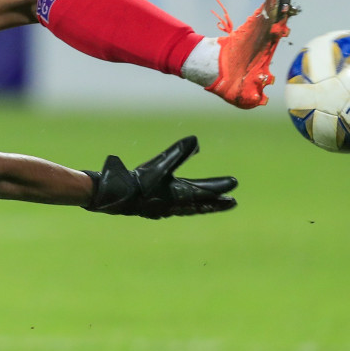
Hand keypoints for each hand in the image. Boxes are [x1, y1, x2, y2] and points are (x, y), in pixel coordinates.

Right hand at [84, 136, 236, 217]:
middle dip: (217, 203)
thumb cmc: (138, 181)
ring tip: (216, 205)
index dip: (220, 186)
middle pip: (202, 204)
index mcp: (179, 194)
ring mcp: (166, 209)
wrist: (115, 196)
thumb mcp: (159, 164)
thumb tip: (196, 140)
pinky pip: (180, 210)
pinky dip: (190, 207)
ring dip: (205, 206)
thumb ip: (178, 153)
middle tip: (232, 202)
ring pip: (191, 208)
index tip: (234, 183)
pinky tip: (186, 206)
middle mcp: (176, 205)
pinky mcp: (157, 210)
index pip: (205, 190)